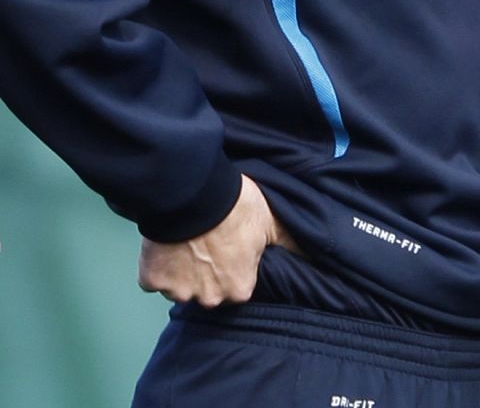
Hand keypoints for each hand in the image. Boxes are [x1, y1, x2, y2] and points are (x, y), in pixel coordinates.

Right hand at [138, 175, 292, 306]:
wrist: (192, 194)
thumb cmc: (235, 207)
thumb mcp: (270, 222)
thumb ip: (289, 243)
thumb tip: (316, 255)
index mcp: (239, 289)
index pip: (238, 288)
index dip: (235, 268)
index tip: (232, 250)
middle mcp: (209, 298)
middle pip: (209, 291)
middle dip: (208, 274)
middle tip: (209, 244)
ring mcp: (177, 291)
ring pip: (180, 286)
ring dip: (183, 270)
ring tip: (189, 242)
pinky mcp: (150, 280)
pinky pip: (154, 278)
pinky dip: (158, 265)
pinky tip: (167, 244)